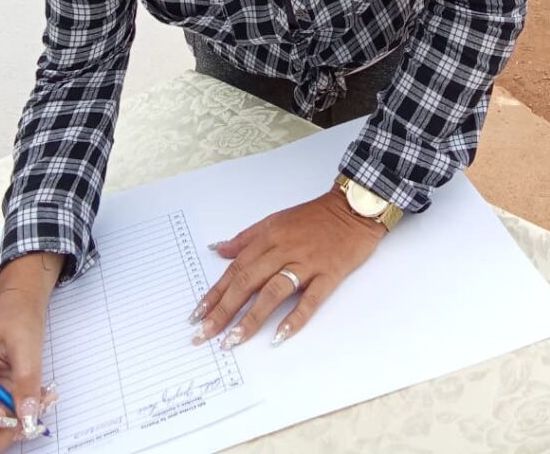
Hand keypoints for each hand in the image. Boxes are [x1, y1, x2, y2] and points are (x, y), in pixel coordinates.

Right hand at [0, 253, 61, 450]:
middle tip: (22, 426)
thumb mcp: (26, 342)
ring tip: (33, 415)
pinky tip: (33, 410)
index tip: (4, 415)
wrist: (21, 314)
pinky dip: (12, 428)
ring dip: (3, 435)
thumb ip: (27, 377)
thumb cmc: (17, 320)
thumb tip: (28, 415)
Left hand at [190, 188, 385, 348]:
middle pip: (248, 282)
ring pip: (273, 292)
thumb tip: (219, 249)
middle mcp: (284, 250)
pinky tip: (279, 336)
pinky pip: (310, 300)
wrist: (352, 209)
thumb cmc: (315, 217)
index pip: (236, 269)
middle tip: (205, 335)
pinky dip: (294, 319)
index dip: (215, 293)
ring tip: (233, 340)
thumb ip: (248, 237)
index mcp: (269, 237)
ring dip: (251, 319)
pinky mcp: (328, 275)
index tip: (197, 315)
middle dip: (224, 311)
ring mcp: (306, 263)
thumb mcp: (277, 219)